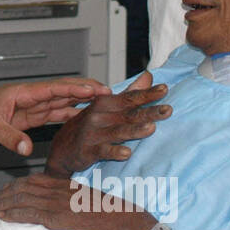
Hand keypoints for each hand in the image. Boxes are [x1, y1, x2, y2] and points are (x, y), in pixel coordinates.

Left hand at [0, 77, 109, 155]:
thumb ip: (9, 137)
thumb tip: (26, 148)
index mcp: (25, 93)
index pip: (55, 89)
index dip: (75, 88)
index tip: (94, 89)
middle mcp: (33, 97)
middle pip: (65, 91)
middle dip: (87, 90)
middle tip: (109, 92)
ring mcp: (36, 105)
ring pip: (64, 100)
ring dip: (83, 100)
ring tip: (105, 101)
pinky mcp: (35, 115)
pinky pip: (57, 112)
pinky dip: (73, 112)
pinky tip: (86, 115)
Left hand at [0, 174, 152, 229]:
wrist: (117, 217)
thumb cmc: (103, 209)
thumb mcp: (80, 196)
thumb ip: (64, 195)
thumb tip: (52, 202)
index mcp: (61, 183)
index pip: (30, 180)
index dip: (13, 185)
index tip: (4, 191)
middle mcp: (55, 189)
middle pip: (21, 187)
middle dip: (3, 195)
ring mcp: (54, 202)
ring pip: (20, 199)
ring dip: (3, 205)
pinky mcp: (55, 216)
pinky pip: (28, 214)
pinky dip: (12, 215)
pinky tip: (4, 217)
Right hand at [43, 71, 169, 176]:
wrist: (61, 149)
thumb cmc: (88, 126)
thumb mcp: (106, 107)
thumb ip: (129, 93)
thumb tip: (148, 77)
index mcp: (105, 104)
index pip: (131, 97)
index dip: (148, 94)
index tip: (164, 89)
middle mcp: (99, 116)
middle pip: (129, 114)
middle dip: (149, 112)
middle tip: (167, 110)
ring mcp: (93, 134)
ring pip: (118, 131)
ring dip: (135, 130)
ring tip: (151, 128)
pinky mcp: (88, 150)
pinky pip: (103, 151)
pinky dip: (114, 151)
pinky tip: (126, 153)